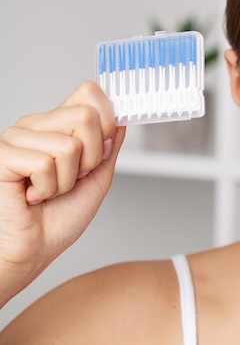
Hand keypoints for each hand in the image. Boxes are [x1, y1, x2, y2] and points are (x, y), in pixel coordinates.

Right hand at [0, 82, 124, 306]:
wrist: (32, 251)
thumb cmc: (58, 220)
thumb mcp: (97, 179)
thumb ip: (108, 147)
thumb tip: (122, 119)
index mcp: (57, 126)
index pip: (88, 92)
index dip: (107, 118)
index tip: (103, 147)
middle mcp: (36, 126)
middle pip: (86, 116)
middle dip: (91, 158)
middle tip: (71, 179)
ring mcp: (17, 138)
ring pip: (70, 145)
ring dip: (67, 179)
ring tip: (48, 191)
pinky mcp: (3, 156)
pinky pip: (46, 163)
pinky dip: (47, 188)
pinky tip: (32, 196)